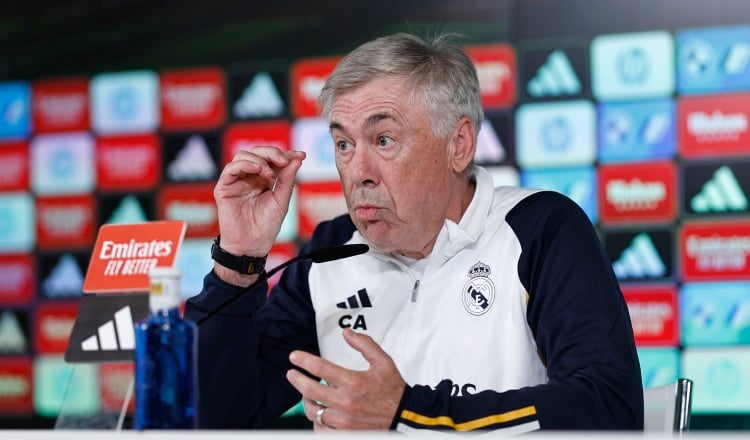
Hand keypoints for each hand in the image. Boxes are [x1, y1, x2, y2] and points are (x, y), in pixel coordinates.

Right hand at [212, 147, 304, 283]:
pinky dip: (245, 164)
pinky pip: (230, 169)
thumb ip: (287, 179)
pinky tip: (258, 169)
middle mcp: (249, 177)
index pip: (272, 159)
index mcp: (263, 179)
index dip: (286, 154)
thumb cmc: (266, 226)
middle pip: (257, 152)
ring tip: (270, 173)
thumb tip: (297, 159)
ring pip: (242, 156)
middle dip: (273, 153)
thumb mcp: (281, 200)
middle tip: (284, 161)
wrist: (252, 246)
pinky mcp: (224, 188)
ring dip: (259, 159)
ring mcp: (236, 181)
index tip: (301, 155)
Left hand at [286, 328, 405, 430]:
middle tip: (292, 374)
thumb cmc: (393, 389)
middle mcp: (345, 402)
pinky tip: (318, 412)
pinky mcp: (345, 433)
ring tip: (307, 393)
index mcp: (353, 382)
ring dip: (306, 400)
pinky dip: (316, 420)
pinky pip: (320, 429)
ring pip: (312, 410)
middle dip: (296, 380)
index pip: (319, 367)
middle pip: (309, 390)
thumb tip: (346, 333)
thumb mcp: (383, 361)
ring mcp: (344, 420)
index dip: (303, 360)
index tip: (294, 357)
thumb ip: (364, 344)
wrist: (404, 416)